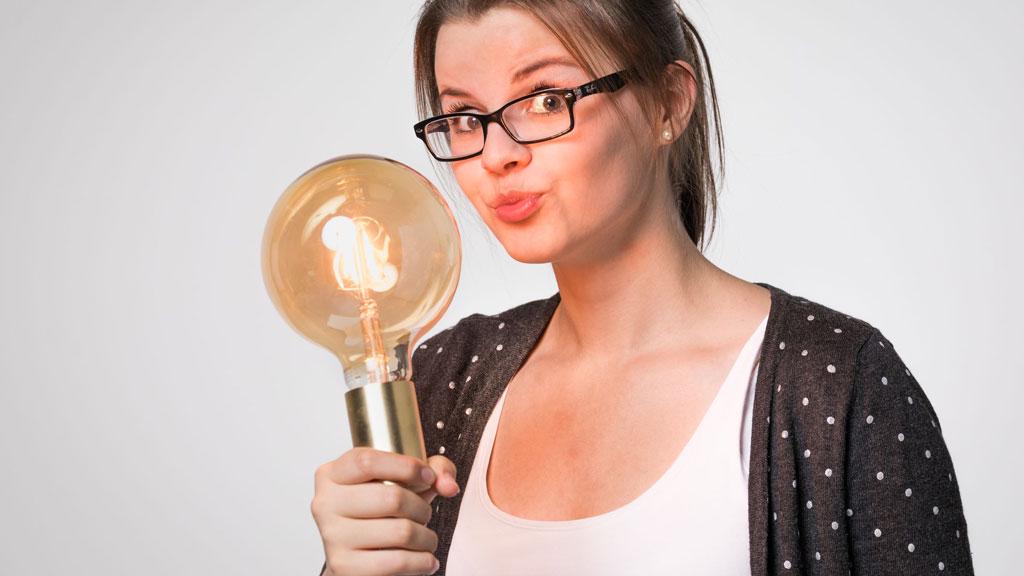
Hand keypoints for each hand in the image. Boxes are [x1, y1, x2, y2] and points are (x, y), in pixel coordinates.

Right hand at [313, 447, 459, 575]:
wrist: (358, 555)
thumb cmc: (381, 510)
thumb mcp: (405, 480)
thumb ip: (435, 468)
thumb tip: (448, 485)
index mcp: (333, 473)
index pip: (367, 461)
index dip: (406, 466)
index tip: (428, 476)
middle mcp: (325, 503)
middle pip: (391, 497)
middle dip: (422, 508)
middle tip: (424, 514)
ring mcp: (332, 536)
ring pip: (400, 531)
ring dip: (426, 537)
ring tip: (426, 539)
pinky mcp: (344, 566)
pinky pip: (397, 561)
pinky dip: (422, 561)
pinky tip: (424, 559)